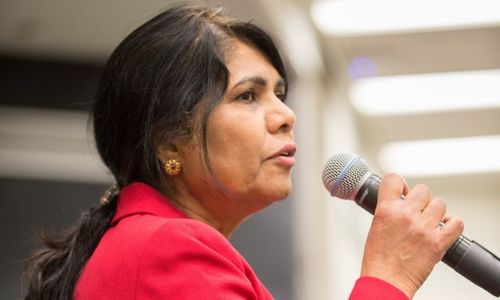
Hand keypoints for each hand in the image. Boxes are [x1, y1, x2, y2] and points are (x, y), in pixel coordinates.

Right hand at [360, 173, 463, 298]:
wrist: (386, 281)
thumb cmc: (378, 259)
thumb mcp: (376, 226)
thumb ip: (388, 210)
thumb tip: (400, 201)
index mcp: (386, 210)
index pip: (394, 179)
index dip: (400, 184)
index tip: (402, 190)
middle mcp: (406, 215)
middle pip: (422, 190)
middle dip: (420, 200)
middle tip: (416, 211)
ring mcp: (424, 228)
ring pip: (440, 204)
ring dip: (435, 212)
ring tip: (428, 222)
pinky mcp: (438, 242)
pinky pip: (456, 223)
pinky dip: (452, 224)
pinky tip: (443, 229)